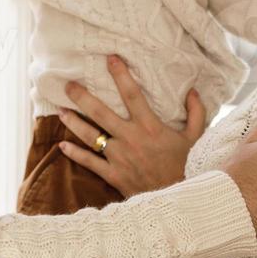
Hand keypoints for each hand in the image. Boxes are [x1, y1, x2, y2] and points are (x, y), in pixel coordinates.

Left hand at [56, 55, 205, 197]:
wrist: (179, 199)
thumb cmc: (187, 166)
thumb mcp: (195, 138)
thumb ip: (196, 113)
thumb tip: (193, 91)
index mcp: (150, 127)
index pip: (132, 95)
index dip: (121, 75)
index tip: (110, 58)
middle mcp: (131, 139)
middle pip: (101, 113)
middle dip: (82, 97)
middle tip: (67, 84)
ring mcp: (119, 157)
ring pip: (90, 136)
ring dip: (73, 122)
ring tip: (60, 110)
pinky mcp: (113, 175)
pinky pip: (89, 163)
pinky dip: (75, 154)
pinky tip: (62, 146)